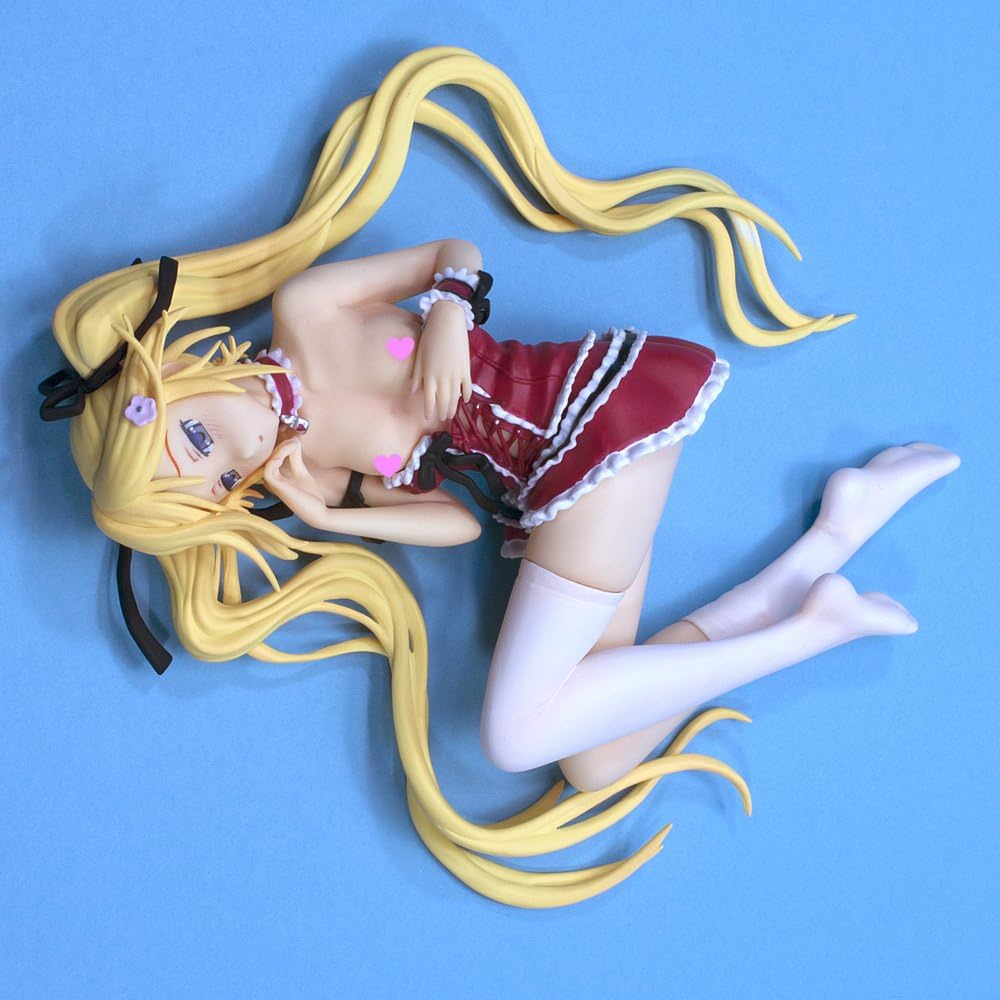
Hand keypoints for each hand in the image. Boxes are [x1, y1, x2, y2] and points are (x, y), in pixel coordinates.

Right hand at [263, 438, 328, 525]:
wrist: (318, 511)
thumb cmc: (310, 495)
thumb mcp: (301, 471)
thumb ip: (295, 458)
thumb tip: (293, 440)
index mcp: (275, 477)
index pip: (272, 457)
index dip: (281, 446)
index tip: (295, 439)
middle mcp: (270, 480)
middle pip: (270, 457)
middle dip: (281, 445)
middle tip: (295, 439)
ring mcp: (271, 484)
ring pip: (269, 460)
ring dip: (281, 449)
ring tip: (294, 444)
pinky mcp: (275, 486)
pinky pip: (270, 467)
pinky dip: (279, 456)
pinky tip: (291, 450)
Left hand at [410, 299, 471, 421]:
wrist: (448, 322)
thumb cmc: (429, 336)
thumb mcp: (419, 356)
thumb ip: (417, 375)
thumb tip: (414, 390)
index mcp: (430, 376)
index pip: (429, 399)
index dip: (429, 410)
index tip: (428, 417)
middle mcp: (443, 379)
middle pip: (443, 401)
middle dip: (442, 411)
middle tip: (442, 418)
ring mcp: (456, 375)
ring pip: (455, 397)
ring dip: (453, 407)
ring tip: (451, 414)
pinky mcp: (466, 369)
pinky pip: (467, 387)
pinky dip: (466, 395)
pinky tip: (465, 400)